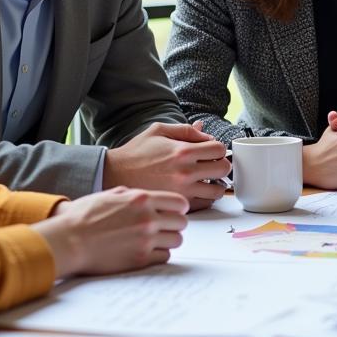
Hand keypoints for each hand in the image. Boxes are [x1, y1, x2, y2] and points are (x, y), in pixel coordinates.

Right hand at [36, 187, 188, 276]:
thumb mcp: (109, 194)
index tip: (172, 212)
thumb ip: (132, 195)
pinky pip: (165, 257)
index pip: (179, 202)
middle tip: (163, 227)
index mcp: (141, 199)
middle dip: (174, 224)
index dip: (178, 208)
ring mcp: (146, 239)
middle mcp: (148, 218)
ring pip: (176, 240)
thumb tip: (143, 197)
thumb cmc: (84, 216)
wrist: (69, 240)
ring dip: (167, 240)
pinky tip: (146, 251)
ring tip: (153, 240)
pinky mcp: (140, 259)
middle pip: (182, 222)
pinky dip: (159, 255)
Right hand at [103, 122, 229, 207]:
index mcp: (182, 151)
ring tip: (203, 180)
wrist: (113, 175)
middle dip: (220, 165)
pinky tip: (193, 192)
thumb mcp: (158, 131)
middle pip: (223, 170)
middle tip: (211, 165)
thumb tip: (205, 132)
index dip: (217, 148)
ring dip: (214, 185)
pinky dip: (203, 200)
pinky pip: (203, 206)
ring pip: (216, 192)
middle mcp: (184, 173)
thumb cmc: (135, 153)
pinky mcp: (175, 207)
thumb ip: (185, 130)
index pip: (219, 149)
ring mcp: (181, 193)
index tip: (210, 151)